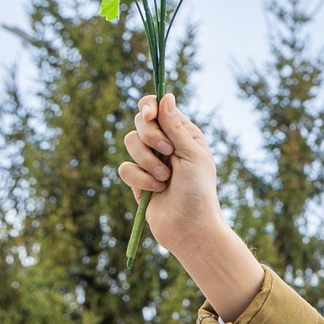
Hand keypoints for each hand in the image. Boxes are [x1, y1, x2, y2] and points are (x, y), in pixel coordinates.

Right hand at [120, 95, 268, 318]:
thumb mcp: (192, 155)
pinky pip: (124, 168)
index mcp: (183, 134)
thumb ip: (176, 126)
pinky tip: (154, 191)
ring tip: (165, 179)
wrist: (190, 227)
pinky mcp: (137, 180)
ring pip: (129, 143)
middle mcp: (165, 144)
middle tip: (168, 153)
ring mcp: (149, 161)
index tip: (149, 116)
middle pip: (140, 122)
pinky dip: (140, 179)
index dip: (148, 107)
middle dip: (150, 137)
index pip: (157, 108)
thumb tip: (165, 96)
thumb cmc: (199, 192)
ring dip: (147, 161)